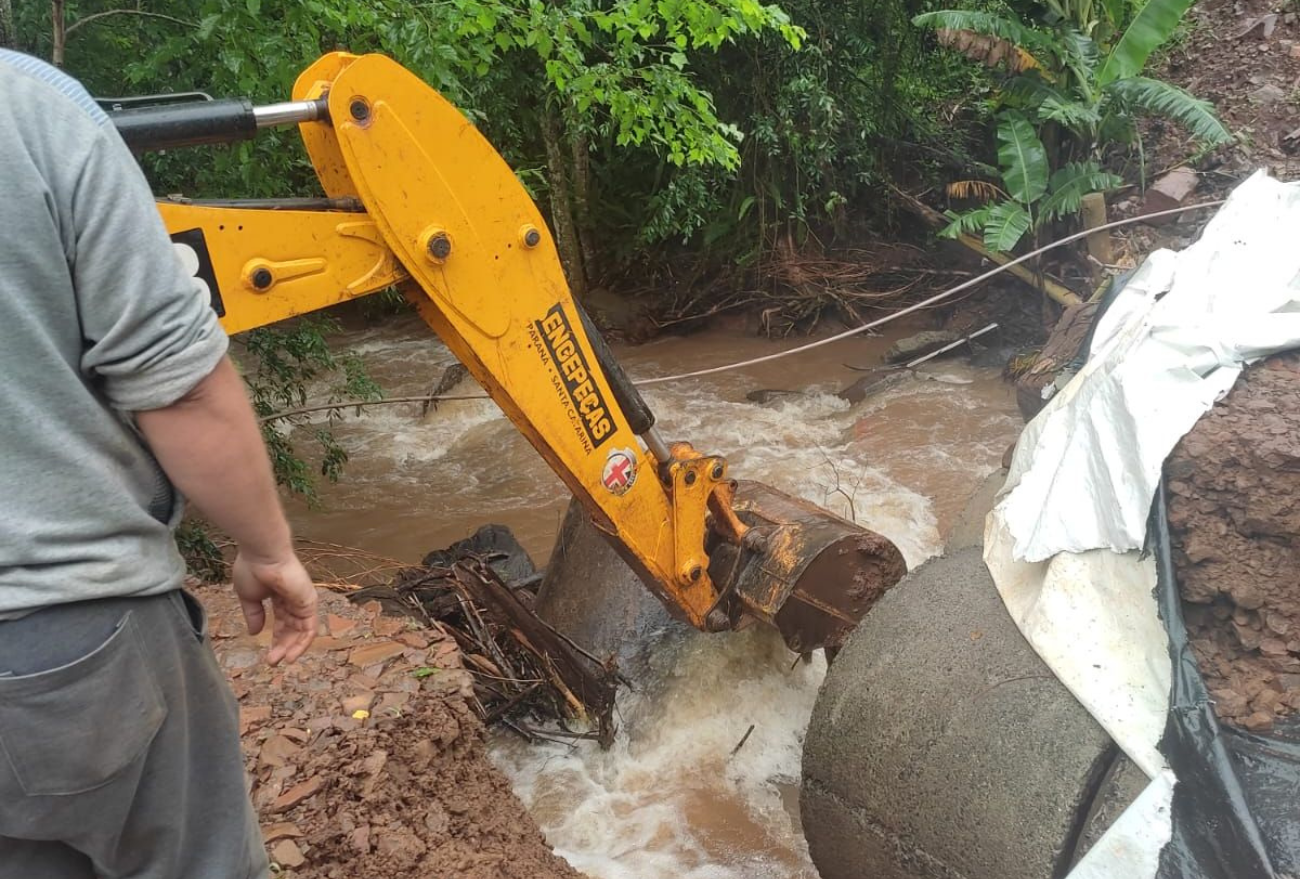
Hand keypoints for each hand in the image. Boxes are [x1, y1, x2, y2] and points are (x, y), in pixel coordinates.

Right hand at [232, 551, 318, 665]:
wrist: (262, 554)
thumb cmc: (253, 569)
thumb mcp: (249, 597)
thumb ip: (253, 614)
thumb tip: (254, 632)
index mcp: (279, 596)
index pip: (282, 622)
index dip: (275, 639)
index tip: (267, 654)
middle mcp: (294, 599)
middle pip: (292, 629)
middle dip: (282, 646)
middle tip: (271, 662)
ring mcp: (303, 601)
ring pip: (301, 631)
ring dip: (291, 649)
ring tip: (279, 661)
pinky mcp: (309, 602)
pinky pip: (309, 628)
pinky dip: (302, 643)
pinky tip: (291, 655)